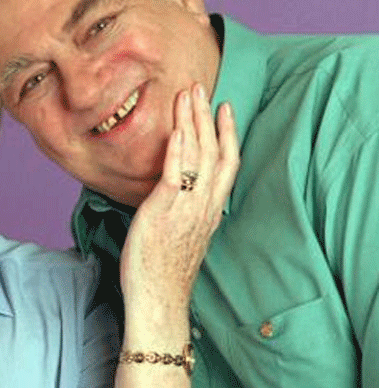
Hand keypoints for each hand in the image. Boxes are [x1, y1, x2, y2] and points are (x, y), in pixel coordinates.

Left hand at [120, 84, 239, 318]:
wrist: (158, 300)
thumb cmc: (163, 272)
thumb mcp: (183, 236)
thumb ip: (187, 212)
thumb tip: (181, 198)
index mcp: (209, 211)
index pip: (227, 164)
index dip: (228, 133)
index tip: (224, 107)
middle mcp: (203, 206)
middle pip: (214, 151)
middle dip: (207, 116)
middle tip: (200, 86)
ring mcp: (185, 208)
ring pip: (197, 156)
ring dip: (192, 122)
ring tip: (186, 94)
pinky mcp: (163, 212)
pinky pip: (175, 175)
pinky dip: (177, 150)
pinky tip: (176, 129)